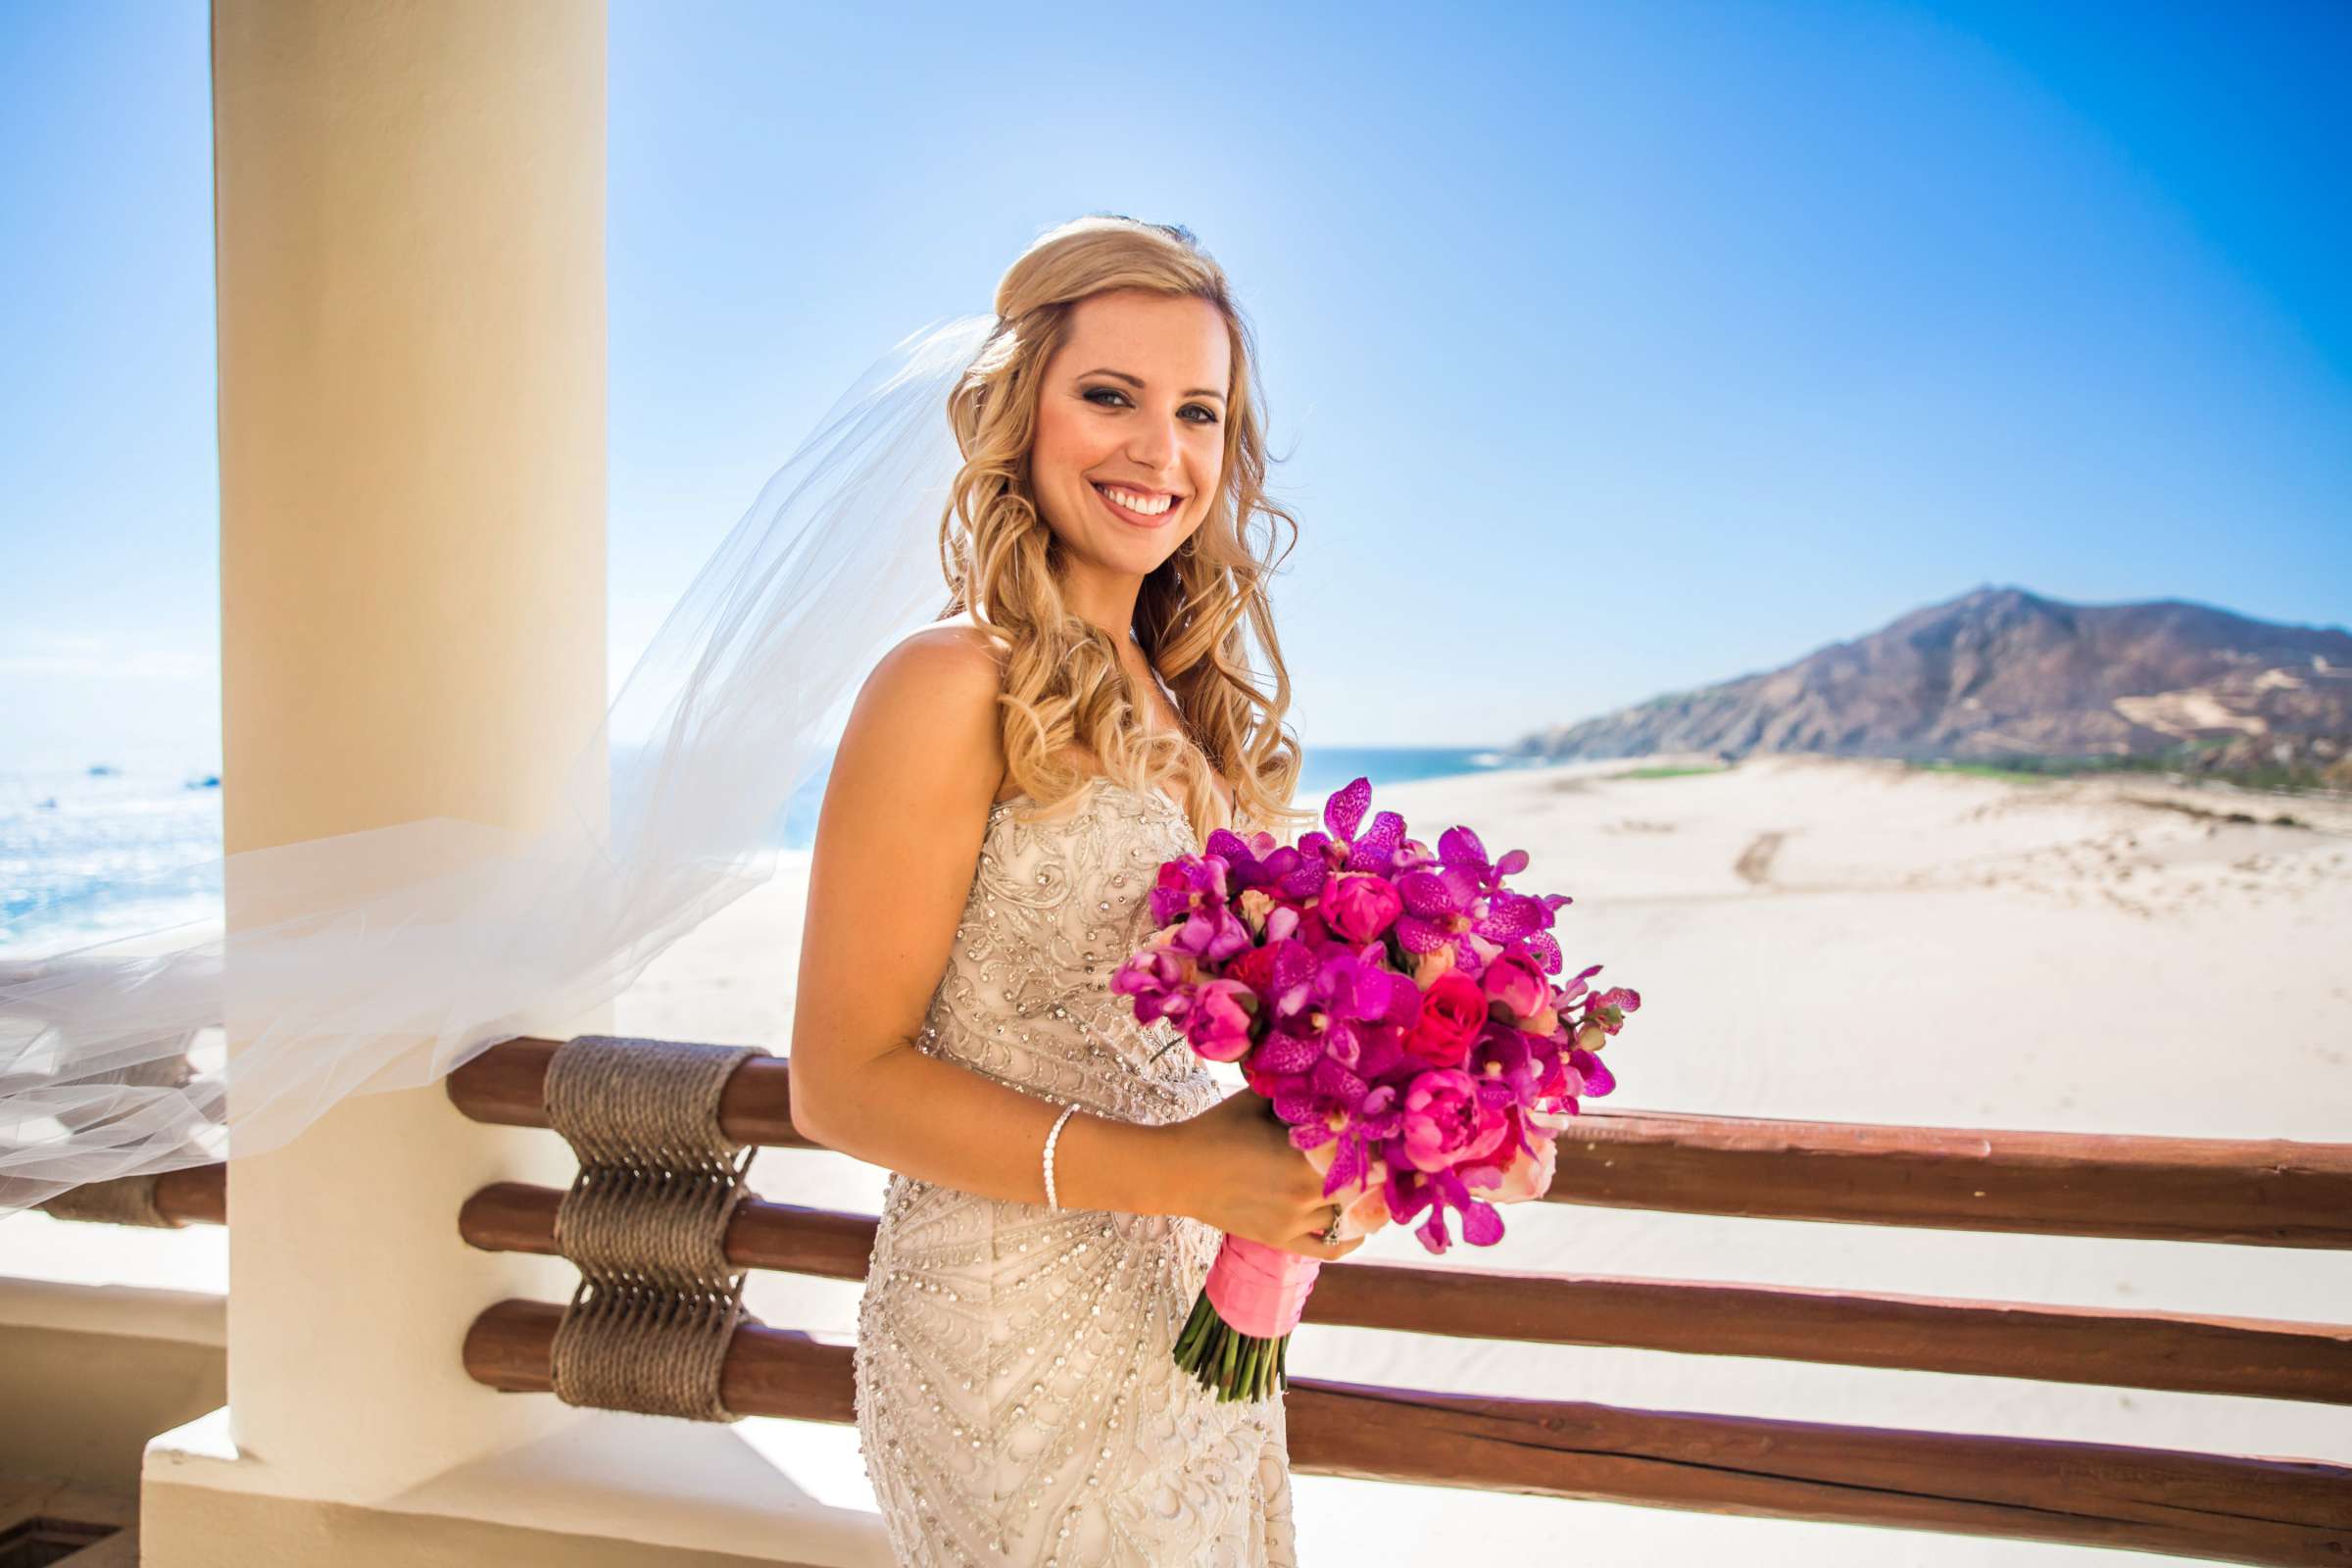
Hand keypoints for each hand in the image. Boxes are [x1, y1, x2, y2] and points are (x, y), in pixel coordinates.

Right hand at [1167, 1088, 1368, 1261]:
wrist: (1177, 1171)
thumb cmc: (1215, 1130)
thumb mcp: (1256, 1102)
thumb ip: (1292, 1093)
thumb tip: (1322, 1078)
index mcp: (1303, 1158)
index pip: (1359, 1152)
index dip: (1372, 1140)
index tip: (1376, 1128)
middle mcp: (1305, 1194)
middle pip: (1360, 1185)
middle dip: (1370, 1169)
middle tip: (1376, 1154)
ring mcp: (1294, 1222)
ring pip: (1346, 1213)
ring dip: (1357, 1199)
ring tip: (1366, 1182)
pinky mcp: (1281, 1241)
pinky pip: (1328, 1247)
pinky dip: (1348, 1239)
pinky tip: (1359, 1228)